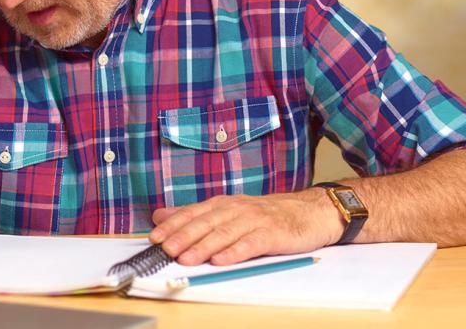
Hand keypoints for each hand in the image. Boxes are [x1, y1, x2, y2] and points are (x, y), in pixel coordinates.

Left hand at [148, 191, 342, 265]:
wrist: (310, 212)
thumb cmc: (267, 215)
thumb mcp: (229, 211)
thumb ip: (196, 215)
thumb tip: (161, 215)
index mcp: (224, 204)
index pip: (194, 213)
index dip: (174, 225)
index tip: (155, 237)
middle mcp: (237, 209)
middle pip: (207, 223)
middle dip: (184, 236)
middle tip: (166, 249)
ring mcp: (255, 220)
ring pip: (225, 233)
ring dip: (204, 246)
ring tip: (187, 259)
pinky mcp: (272, 234)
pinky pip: (251, 243)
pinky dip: (236, 251)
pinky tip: (222, 260)